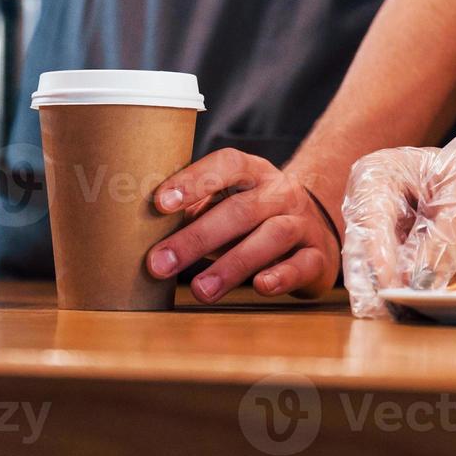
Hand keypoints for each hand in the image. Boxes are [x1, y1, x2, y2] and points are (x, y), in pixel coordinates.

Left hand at [146, 149, 341, 303]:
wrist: (316, 229)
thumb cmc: (254, 219)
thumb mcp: (227, 204)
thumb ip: (194, 211)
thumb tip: (138, 227)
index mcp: (254, 173)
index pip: (227, 165)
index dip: (194, 181)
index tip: (159, 203)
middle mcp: (281, 193)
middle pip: (241, 209)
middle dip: (197, 238)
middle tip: (159, 264)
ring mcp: (303, 224)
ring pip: (271, 236)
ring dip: (232, 264)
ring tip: (199, 290)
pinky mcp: (318, 256)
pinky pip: (302, 264)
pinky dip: (282, 275)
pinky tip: (260, 287)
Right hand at [341, 128, 455, 318]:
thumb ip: (444, 242)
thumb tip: (419, 281)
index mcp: (378, 178)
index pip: (369, 220)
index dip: (377, 255)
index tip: (391, 284)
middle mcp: (375, 212)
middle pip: (362, 255)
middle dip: (375, 286)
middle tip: (388, 312)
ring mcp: (390, 241)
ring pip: (378, 279)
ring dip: (393, 299)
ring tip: (408, 315)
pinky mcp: (408, 266)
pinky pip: (404, 290)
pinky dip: (414, 302)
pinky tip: (426, 311)